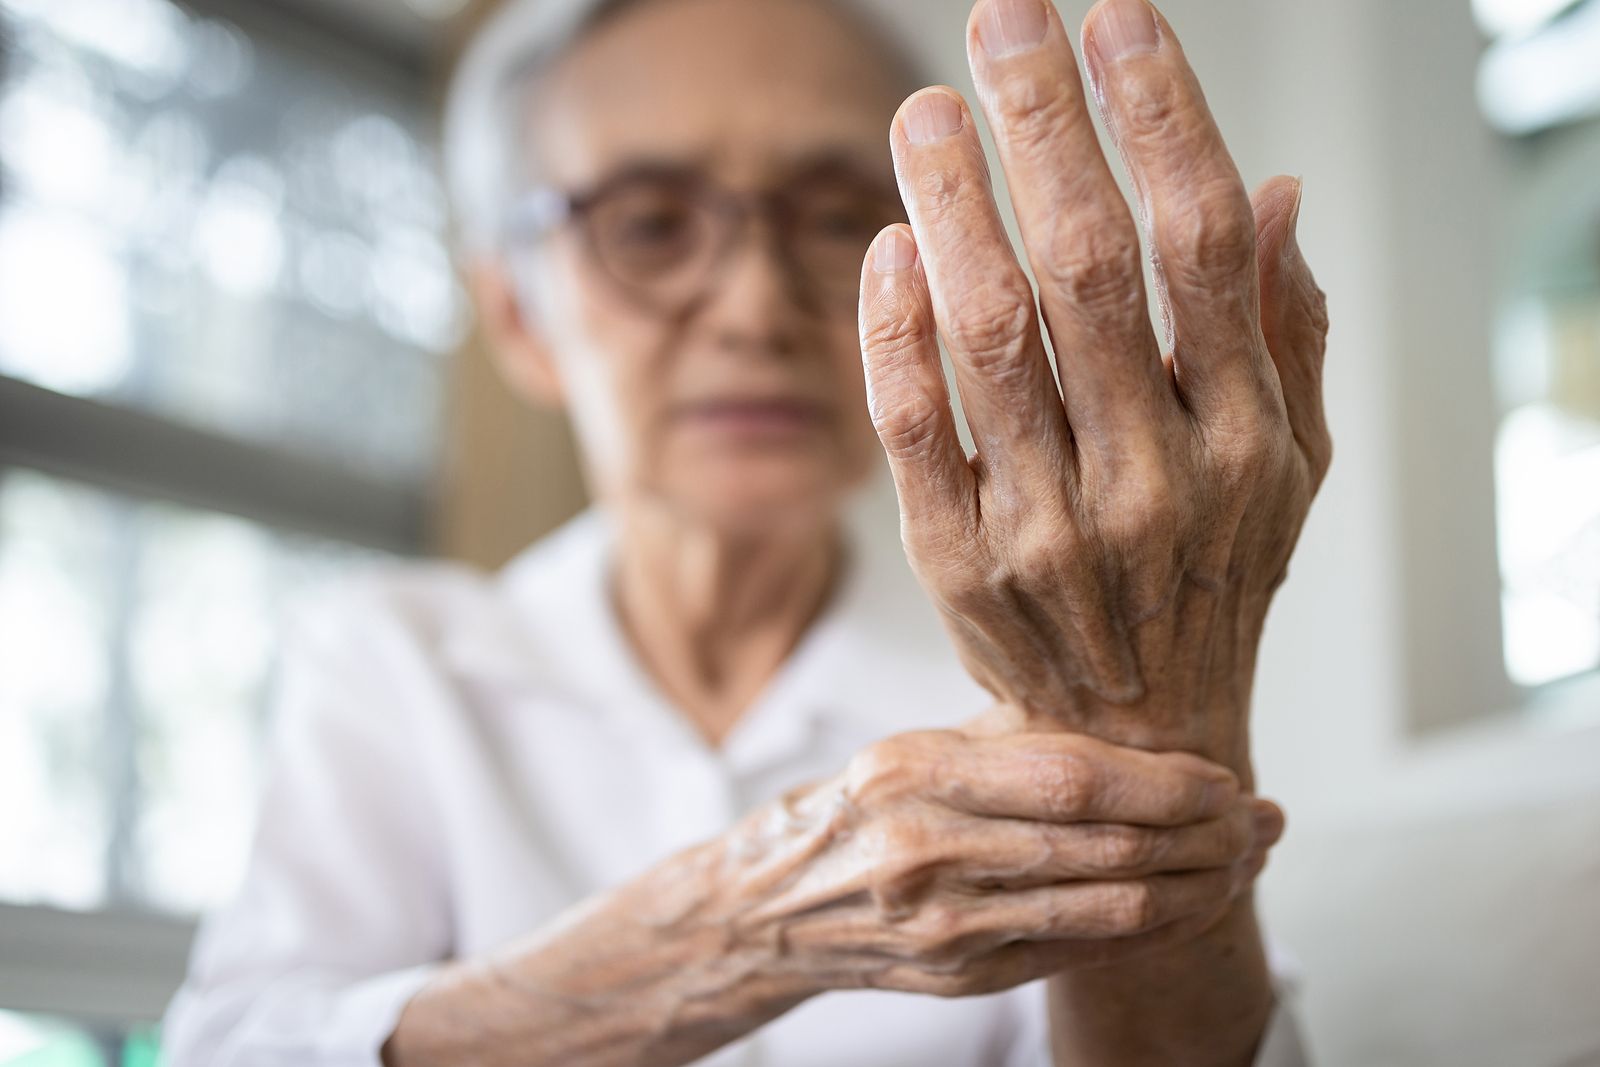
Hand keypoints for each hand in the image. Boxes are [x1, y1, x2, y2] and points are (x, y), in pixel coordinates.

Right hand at [707, 720, 1281, 999]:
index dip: (1166, 781)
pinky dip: (1158, 928)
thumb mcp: (918, 747)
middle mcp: (926, 851)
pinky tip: (1195, 902)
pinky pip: (1089, 953)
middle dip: (1207, 834)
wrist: (776, 906)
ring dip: (1201, 885)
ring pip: (1112, 909)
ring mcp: (947, 927)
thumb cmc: (859, 809)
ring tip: (1248, 859)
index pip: (1072, 778)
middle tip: (1264, 817)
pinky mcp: (965, 977)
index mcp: (912, 771)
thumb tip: (1145, 726)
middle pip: (1108, 847)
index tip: (1223, 774)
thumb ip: (1015, 737)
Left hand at [856, 0, 1329, 779]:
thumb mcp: (1289, 470)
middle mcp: (1155, 478)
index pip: (1202, 246)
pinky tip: (887, 245)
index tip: (1117, 21)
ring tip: (927, 111)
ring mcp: (1050, 526)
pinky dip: (896, 335)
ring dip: (955, 206)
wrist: (1133, 739)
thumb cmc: (1211, 581)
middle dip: (1046, 127)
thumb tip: (1275, 189)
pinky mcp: (959, 564)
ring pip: (993, 335)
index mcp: (1247, 440)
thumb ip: (1286, 333)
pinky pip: (916, 431)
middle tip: (1005, 20)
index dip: (1162, 118)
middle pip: (1091, 266)